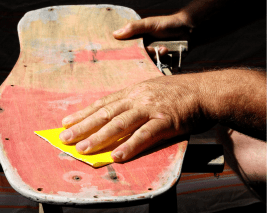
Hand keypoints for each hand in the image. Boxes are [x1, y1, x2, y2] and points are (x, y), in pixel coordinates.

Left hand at [59, 74, 215, 161]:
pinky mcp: (165, 121)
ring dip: (99, 137)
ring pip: (120, 124)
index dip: (83, 113)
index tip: (66, 122)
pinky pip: (144, 135)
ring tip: (83, 149)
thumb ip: (134, 102)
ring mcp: (150, 109)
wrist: (204, 91)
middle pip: (105, 113)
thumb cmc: (178, 92)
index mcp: (133, 92)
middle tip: (65, 138)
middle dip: (83, 126)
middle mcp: (137, 98)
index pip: (103, 104)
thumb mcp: (151, 90)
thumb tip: (117, 115)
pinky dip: (130, 146)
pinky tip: (117, 156)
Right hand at [113, 12, 191, 59]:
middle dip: (144, 55)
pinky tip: (167, 52)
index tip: (124, 53)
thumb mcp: (150, 23)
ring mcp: (152, 57)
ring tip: (164, 48)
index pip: (126, 49)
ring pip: (146, 64)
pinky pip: (156, 68)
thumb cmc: (168, 24)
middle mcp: (143, 50)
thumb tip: (115, 34)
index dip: (124, 51)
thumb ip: (134, 28)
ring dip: (155, 56)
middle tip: (151, 49)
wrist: (189, 31)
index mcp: (137, 40)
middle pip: (136, 59)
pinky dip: (161, 62)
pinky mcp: (161, 64)